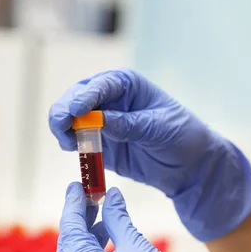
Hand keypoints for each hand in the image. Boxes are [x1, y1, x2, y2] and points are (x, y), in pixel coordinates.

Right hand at [48, 68, 250, 240]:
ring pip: (70, 119)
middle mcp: (109, 99)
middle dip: (65, 110)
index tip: (75, 109)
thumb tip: (99, 121)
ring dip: (63, 128)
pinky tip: (72, 149)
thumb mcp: (160, 128)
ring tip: (68, 142)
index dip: (85, 96)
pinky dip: (70, 144)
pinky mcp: (98, 144)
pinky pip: (77, 141)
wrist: (189, 166)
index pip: (100, 85)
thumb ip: (130, 124)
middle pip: (76, 98)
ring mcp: (101, 121)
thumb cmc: (182, 136)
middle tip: (61, 125)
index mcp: (127, 85)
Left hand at [58, 183, 250, 251]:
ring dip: (88, 244)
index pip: (70, 225)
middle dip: (81, 222)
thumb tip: (111, 196)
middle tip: (92, 201)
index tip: (76, 186)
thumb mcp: (136, 245)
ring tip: (106, 225)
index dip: (73, 203)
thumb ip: (117, 218)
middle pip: (70, 245)